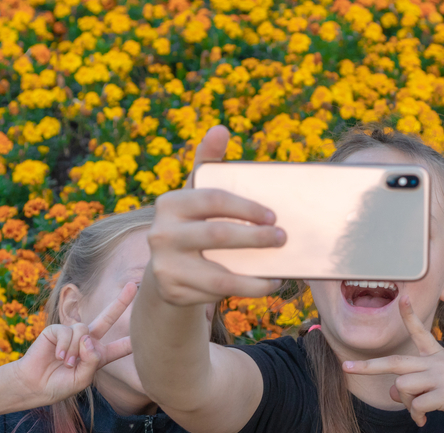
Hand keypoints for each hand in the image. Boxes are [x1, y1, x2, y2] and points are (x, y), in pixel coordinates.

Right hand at [10, 282, 136, 406]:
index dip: (134, 340)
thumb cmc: (59, 385)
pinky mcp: (57, 330)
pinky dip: (66, 346)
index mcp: (99, 356)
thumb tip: (89, 339)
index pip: (121, 347)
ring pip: (85, 330)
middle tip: (134, 285)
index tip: (150, 330)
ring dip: (77, 349)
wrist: (34, 385)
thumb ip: (91, 361)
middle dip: (121, 301)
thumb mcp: (82, 379)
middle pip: (108, 318)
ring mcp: (73, 334)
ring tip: (67, 363)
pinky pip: (69, 332)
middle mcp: (88, 341)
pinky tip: (59, 357)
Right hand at [146, 125, 285, 305]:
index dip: (246, 207)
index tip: (272, 215)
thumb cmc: (191, 225)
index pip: (213, 199)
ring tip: (279, 270)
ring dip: (256, 275)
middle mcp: (161, 234)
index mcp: (169, 203)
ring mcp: (164, 266)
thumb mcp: (196, 195)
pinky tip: (265, 283)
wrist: (166, 271)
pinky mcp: (173, 292)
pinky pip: (216, 294)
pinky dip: (246, 290)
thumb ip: (208, 163)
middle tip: (282, 238)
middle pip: (218, 235)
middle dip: (255, 238)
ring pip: (219, 274)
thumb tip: (221, 129)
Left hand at [342, 297, 443, 428]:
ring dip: (405, 405)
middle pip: (395, 362)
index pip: (420, 331)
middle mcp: (436, 363)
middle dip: (368, 366)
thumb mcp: (442, 382)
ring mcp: (440, 377)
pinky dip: (416, 416)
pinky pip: (416, 405)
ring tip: (418, 414)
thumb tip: (391, 392)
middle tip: (346, 367)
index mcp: (437, 356)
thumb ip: (416, 384)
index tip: (401, 297)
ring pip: (401, 387)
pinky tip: (424, 421)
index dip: (408, 315)